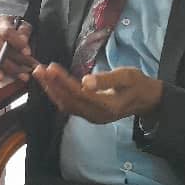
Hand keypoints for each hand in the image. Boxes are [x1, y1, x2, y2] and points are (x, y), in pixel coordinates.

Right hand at [0, 15, 38, 80]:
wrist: (2, 28)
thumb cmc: (15, 28)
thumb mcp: (22, 25)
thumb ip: (24, 32)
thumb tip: (23, 41)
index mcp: (0, 21)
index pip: (7, 32)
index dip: (17, 43)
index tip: (28, 52)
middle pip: (2, 48)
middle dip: (19, 59)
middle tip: (32, 66)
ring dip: (12, 68)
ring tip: (25, 75)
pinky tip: (2, 77)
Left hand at [32, 63, 162, 123]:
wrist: (145, 99)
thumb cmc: (137, 84)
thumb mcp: (127, 77)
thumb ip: (107, 79)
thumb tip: (85, 81)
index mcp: (107, 106)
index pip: (79, 94)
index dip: (63, 81)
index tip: (50, 67)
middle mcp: (96, 115)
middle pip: (68, 101)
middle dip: (51, 85)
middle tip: (38, 69)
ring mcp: (92, 117)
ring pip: (66, 105)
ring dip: (51, 90)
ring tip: (40, 74)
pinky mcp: (88, 115)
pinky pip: (69, 106)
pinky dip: (57, 94)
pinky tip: (50, 83)